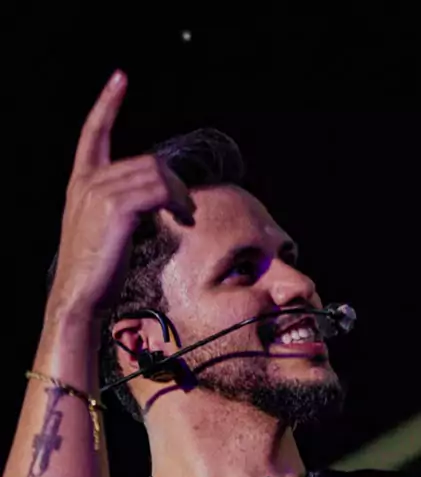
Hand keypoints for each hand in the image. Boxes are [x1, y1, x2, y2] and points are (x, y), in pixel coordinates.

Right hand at [49, 71, 193, 317]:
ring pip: (156, 173)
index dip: (107, 104)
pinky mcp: (116, 209)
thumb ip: (120, 205)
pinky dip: (176, 201)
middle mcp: (87, 182)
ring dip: (179, 193)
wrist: (79, 297)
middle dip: (173, 181)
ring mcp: (99, 193)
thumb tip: (155, 198)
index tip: (119, 79)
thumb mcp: (102, 230)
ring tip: (186, 215)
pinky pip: (157, 190)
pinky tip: (182, 218)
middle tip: (187, 209)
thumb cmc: (95, 270)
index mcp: (81, 183)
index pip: (92, 133)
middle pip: (146, 160)